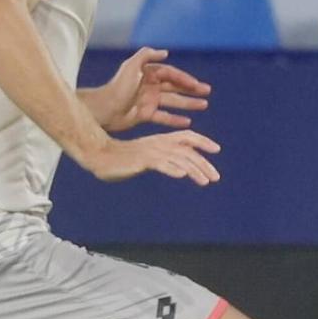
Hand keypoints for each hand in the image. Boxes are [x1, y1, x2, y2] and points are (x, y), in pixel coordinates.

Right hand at [78, 129, 221, 184]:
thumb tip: (180, 168)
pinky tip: (182, 175)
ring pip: (179, 159)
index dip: (203, 141)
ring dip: (194, 170)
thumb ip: (164, 159)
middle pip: (187, 151)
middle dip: (204, 164)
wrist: (99, 155)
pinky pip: (160, 164)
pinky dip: (172, 169)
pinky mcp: (142, 160)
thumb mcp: (147, 156)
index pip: (187, 136)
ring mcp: (151, 151)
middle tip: (216, 177)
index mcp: (161, 140)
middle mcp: (159, 143)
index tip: (217, 149)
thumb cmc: (123, 158)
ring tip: (205, 182)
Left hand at [94, 46, 211, 133]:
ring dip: (188, 104)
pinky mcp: (145, 115)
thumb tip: (165, 52)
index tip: (197, 85)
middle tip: (207, 92)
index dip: (185, 79)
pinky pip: (164, 117)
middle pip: (175, 87)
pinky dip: (175, 119)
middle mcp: (150, 86)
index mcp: (148, 74)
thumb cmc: (117, 87)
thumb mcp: (131, 66)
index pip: (171, 74)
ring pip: (173, 102)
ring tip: (203, 105)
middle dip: (191, 89)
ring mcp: (149, 101)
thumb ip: (146, 56)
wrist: (103, 109)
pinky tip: (188, 122)